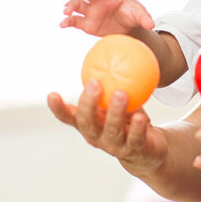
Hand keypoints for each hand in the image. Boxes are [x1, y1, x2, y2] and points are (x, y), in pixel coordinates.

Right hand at [47, 81, 168, 175]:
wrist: (148, 149)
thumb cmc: (127, 120)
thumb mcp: (115, 102)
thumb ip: (108, 85)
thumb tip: (105, 51)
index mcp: (88, 124)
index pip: (68, 117)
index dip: (58, 108)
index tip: (52, 94)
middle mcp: (97, 136)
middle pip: (87, 122)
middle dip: (88, 104)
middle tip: (94, 84)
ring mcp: (114, 145)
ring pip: (112, 130)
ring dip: (115, 111)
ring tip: (121, 93)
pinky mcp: (134, 150)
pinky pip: (135, 138)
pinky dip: (137, 127)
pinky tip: (140, 116)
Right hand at [61, 0, 154, 35]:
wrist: (126, 28)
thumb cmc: (131, 15)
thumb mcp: (139, 15)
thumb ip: (144, 18)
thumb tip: (151, 24)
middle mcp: (97, 1)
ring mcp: (90, 11)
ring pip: (77, 5)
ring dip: (70, 6)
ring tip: (66, 11)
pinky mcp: (85, 23)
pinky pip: (74, 21)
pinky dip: (67, 21)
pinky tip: (63, 24)